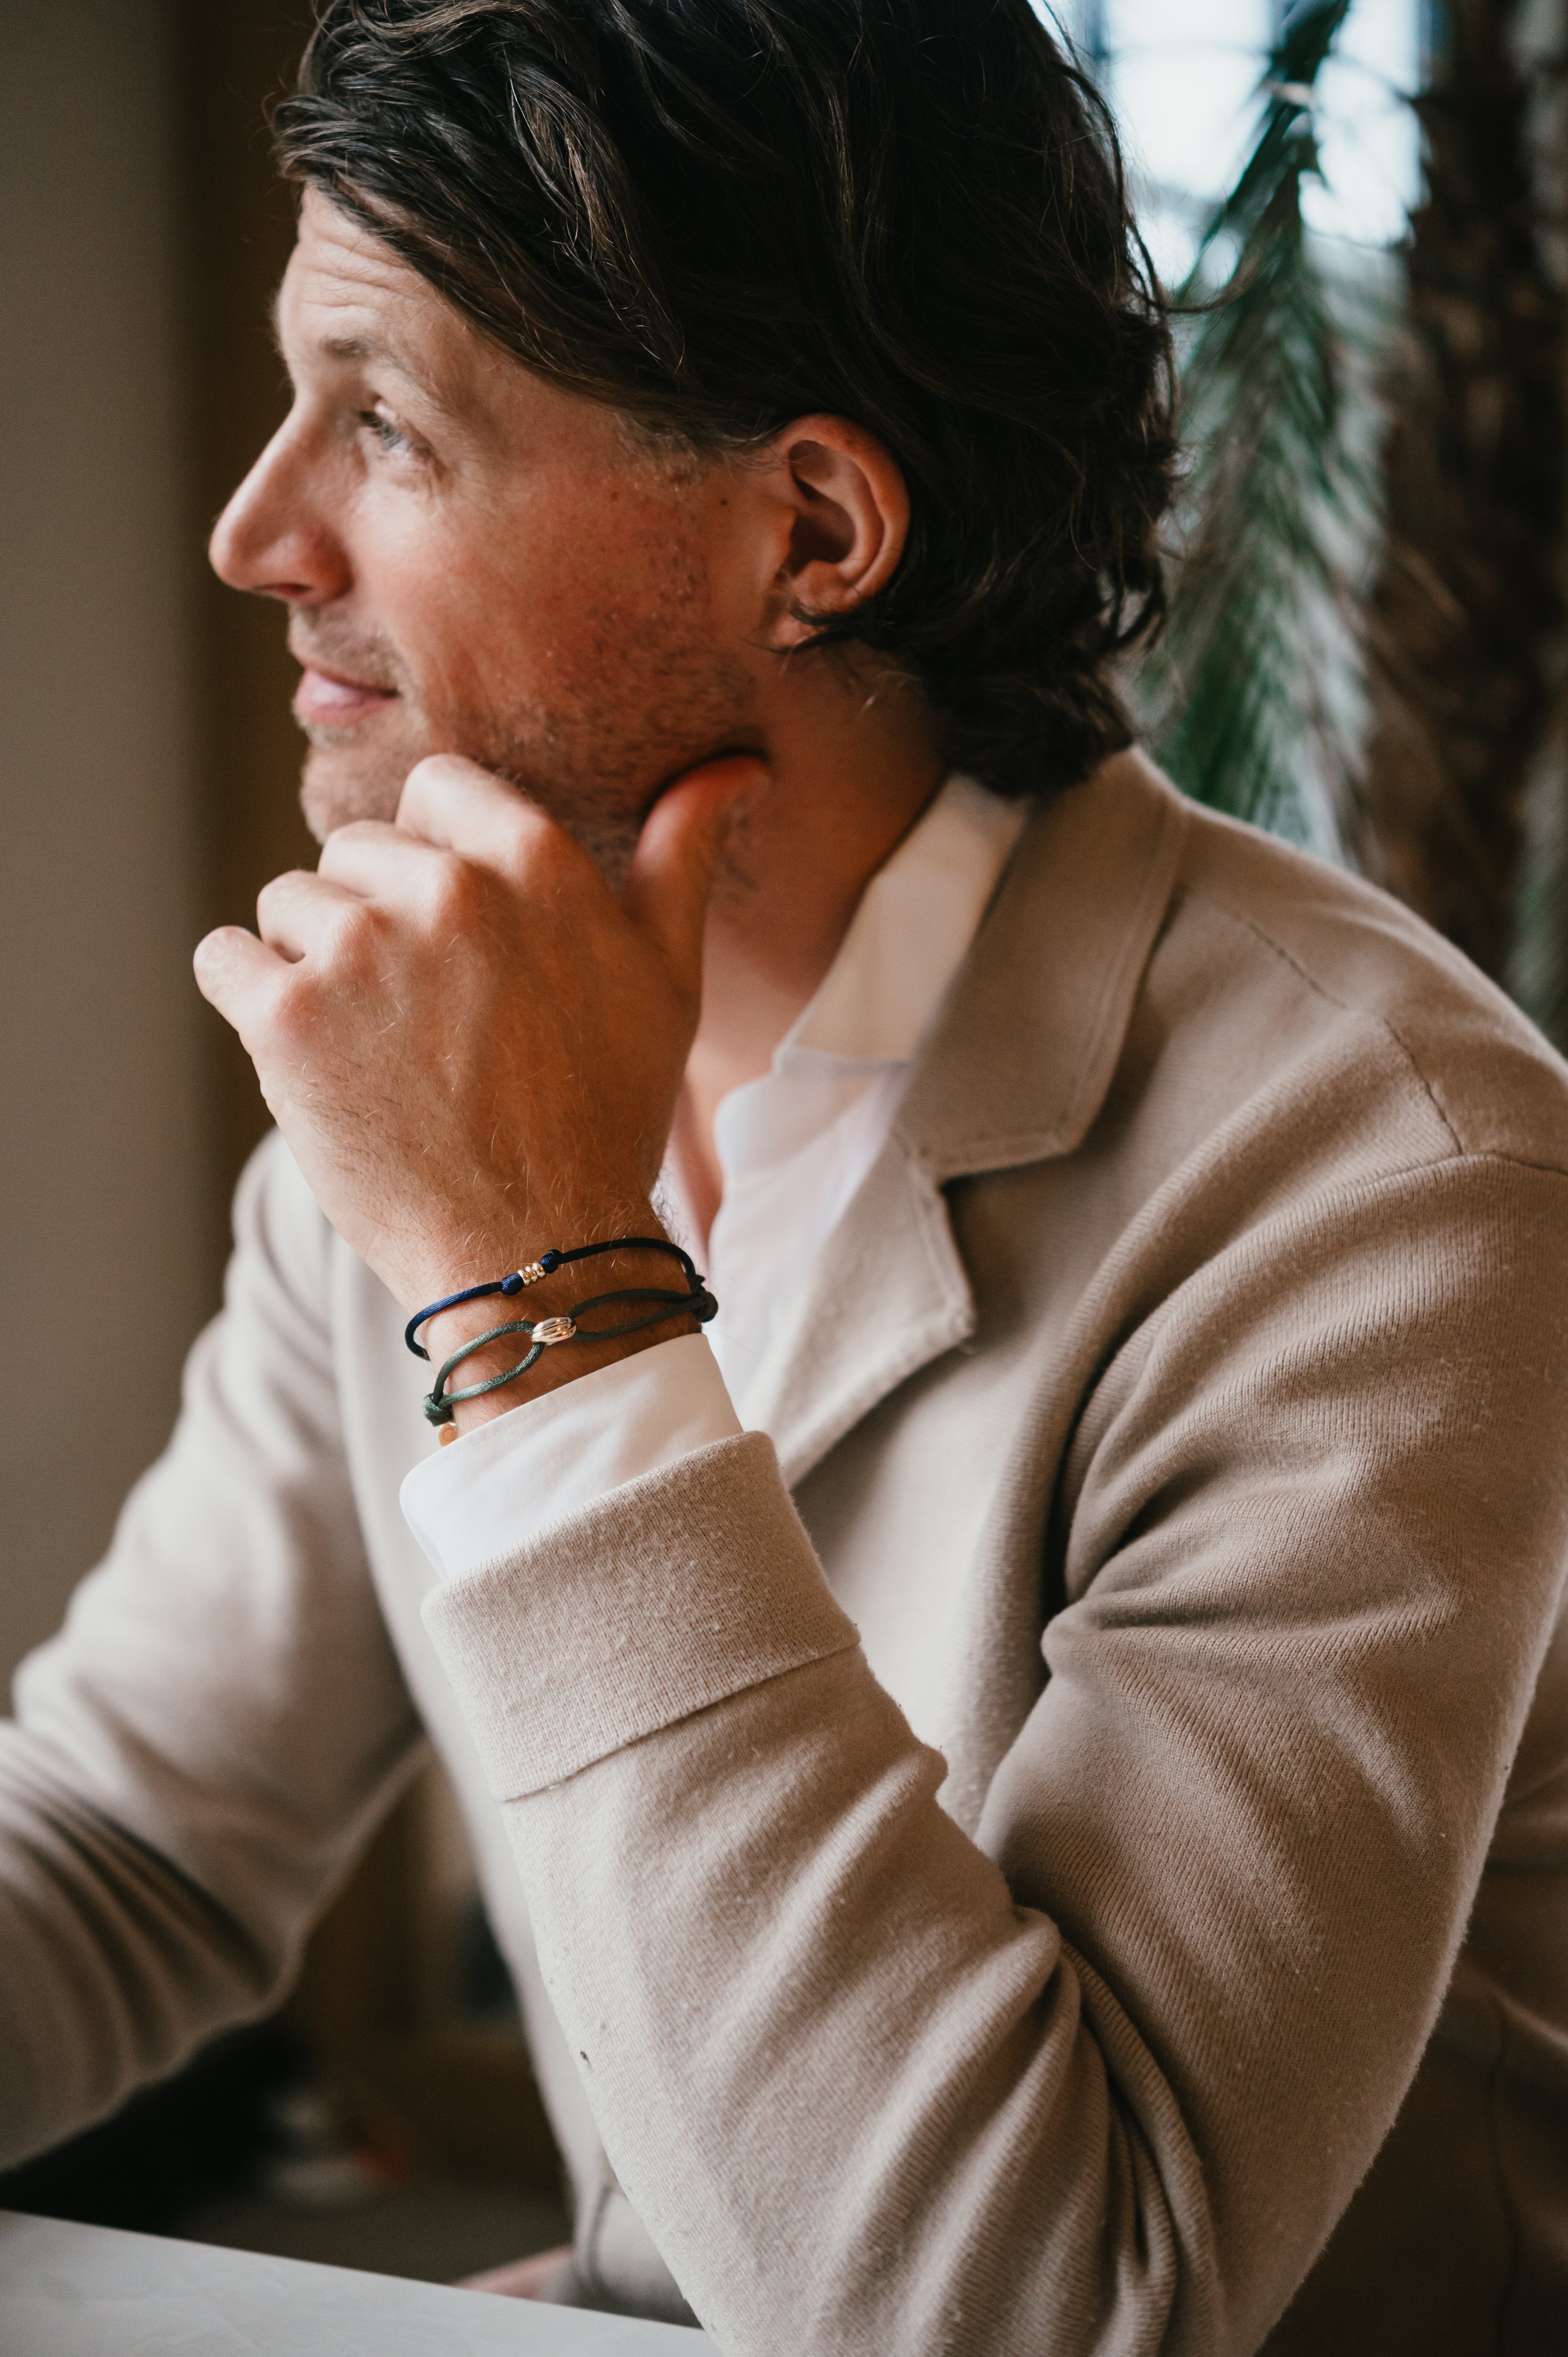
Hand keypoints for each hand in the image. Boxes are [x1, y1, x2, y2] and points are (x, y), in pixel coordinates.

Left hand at [193, 754, 756, 1318]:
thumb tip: (737, 767)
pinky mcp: (288, 1020)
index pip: (434, 791)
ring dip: (314, 967)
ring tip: (377, 1047)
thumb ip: (679, 856)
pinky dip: (250, 1002)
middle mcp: (445, 890)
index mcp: (534, 862)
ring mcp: (359, 952)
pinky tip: (310, 1057)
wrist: (537, 1250)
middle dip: (375, 922)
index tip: (453, 936)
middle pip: (355, 852)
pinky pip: (225, 961)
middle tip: (425, 1019)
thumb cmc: (607, 1115)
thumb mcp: (666, 976)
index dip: (433, 859)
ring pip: (289, 904)